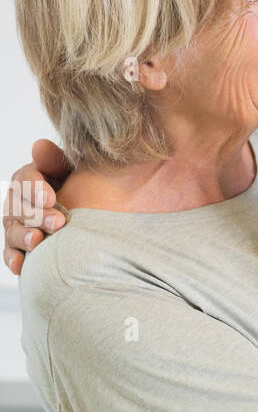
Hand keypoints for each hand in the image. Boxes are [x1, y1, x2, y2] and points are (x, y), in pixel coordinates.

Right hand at [2, 139, 70, 274]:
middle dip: (36, 215)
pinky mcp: (20, 247)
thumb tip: (39, 146)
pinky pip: (11, 253)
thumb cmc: (81, 188)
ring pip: (13, 230)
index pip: (24, 180)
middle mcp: (19, 201)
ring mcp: (17, 225)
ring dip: (24, 236)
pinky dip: (14, 259)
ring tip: (38, 241)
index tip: (51, 198)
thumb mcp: (72, 170)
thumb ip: (55, 159)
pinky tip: (21, 265)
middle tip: (58, 223)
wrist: (92, 211)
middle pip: (18, 207)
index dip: (35, 188)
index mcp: (31, 179)